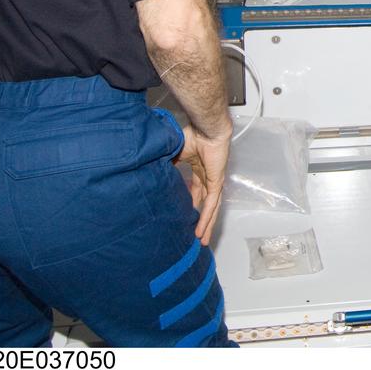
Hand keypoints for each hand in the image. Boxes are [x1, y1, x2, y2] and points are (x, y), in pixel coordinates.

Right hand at [175, 125, 230, 242]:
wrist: (205, 129)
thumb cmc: (193, 134)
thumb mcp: (175, 153)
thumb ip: (167, 165)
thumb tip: (153, 173)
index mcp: (199, 168)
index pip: (196, 190)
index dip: (192, 203)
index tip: (185, 214)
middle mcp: (208, 176)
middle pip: (205, 203)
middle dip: (201, 219)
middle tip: (196, 234)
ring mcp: (214, 181)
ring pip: (210, 208)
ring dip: (206, 224)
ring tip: (202, 240)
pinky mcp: (217, 182)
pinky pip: (211, 204)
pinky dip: (206, 218)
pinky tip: (202, 230)